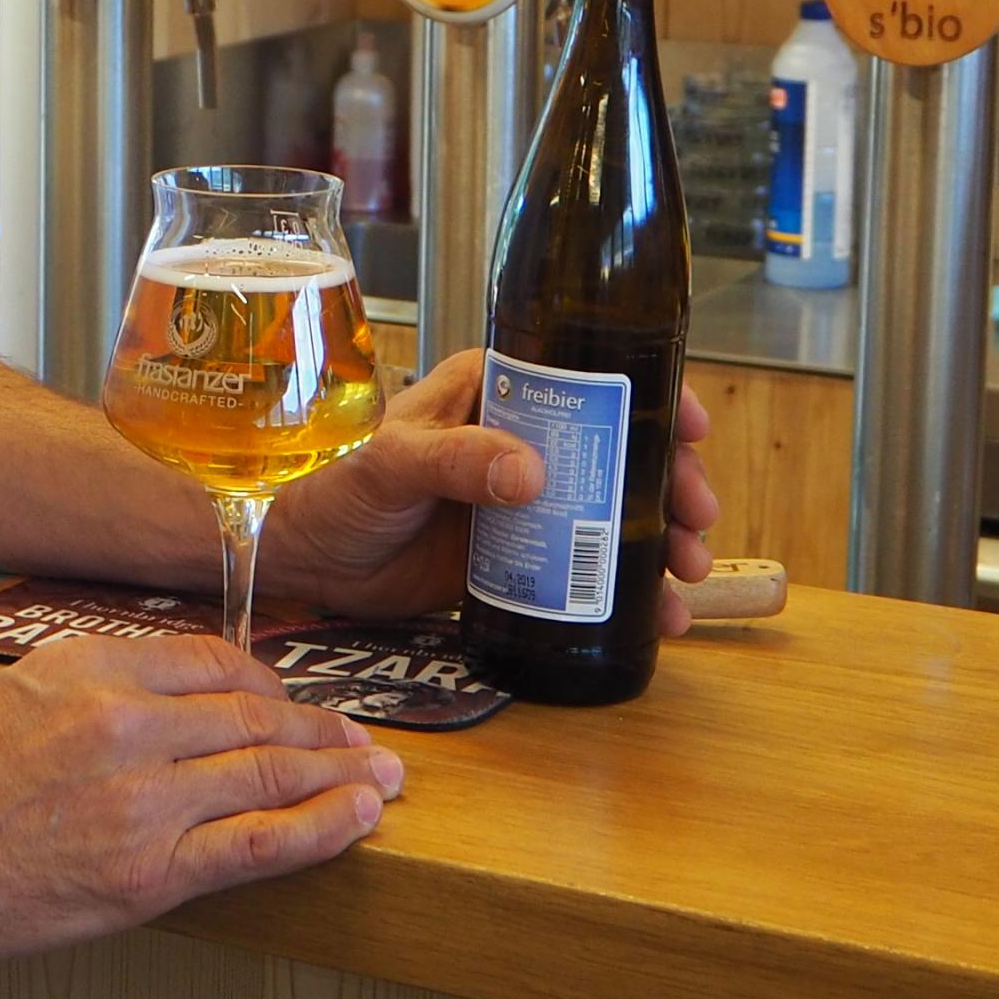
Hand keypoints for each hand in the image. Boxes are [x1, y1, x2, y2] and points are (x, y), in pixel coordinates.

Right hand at [0, 632, 403, 963]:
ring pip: (269, 774)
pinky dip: (321, 827)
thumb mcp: (16, 689)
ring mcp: (143, 800)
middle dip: (322, 730)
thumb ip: (98, 682)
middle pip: (256, 717)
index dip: (271, 685)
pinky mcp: (148, 873)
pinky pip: (259, 843)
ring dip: (338, 774)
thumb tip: (173, 690)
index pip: (217, 662)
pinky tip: (358, 817)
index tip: (294, 703)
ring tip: (381, 777)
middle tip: (366, 740)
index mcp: (94, 667)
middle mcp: (127, 722)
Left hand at [261, 352, 719, 625]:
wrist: (303, 558)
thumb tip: (532, 473)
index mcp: (496, 391)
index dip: (652, 399)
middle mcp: (521, 439)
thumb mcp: (395, 462)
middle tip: (696, 524)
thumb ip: (455, 460)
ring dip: (660, 542)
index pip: (590, 380)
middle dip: (672, 485)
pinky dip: (627, 590)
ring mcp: (524, 501)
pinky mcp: (519, 557)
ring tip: (687, 580)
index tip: (693, 429)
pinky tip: (659, 618)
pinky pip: (586, 567)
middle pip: (621, 452)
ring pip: (614, 511)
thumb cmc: (336, 486)